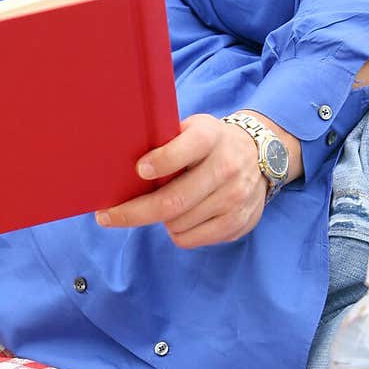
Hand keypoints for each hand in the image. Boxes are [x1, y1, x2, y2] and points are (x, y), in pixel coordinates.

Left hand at [96, 112, 296, 248]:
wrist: (261, 156)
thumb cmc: (210, 144)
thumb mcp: (193, 129)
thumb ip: (166, 142)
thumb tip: (122, 168)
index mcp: (210, 137)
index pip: (186, 149)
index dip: (162, 161)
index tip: (139, 171)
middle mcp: (227, 167)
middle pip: (173, 201)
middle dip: (133, 213)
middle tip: (107, 217)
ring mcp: (235, 198)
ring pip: (178, 224)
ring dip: (159, 220)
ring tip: (161, 208)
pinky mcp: (239, 222)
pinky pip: (191, 239)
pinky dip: (177, 233)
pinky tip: (180, 218)